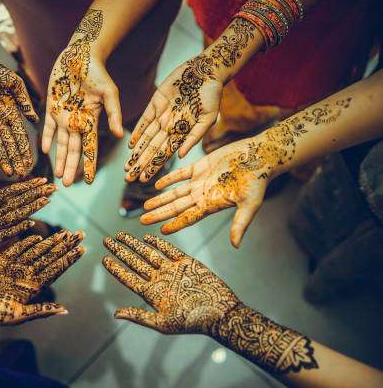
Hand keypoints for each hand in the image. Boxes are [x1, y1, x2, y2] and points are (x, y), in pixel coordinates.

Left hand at [0, 166, 56, 255]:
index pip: (12, 194)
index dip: (27, 187)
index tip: (41, 180)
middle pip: (18, 203)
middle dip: (35, 195)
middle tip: (53, 188)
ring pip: (15, 215)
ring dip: (31, 208)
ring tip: (46, 200)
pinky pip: (4, 233)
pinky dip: (16, 227)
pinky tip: (30, 221)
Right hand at [0, 230, 85, 325]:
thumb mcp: (20, 316)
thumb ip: (41, 310)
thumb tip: (65, 310)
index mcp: (34, 287)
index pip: (56, 270)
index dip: (69, 259)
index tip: (82, 249)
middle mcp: (27, 276)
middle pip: (51, 257)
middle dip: (66, 246)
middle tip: (81, 234)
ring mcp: (14, 268)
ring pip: (36, 251)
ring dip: (50, 242)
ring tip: (65, 233)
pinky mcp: (0, 262)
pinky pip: (16, 250)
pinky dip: (26, 243)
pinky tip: (38, 236)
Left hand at [42, 9, 122, 185]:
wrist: (80, 56)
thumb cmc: (98, 73)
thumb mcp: (109, 93)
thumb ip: (113, 113)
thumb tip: (118, 134)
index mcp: (92, 121)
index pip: (90, 148)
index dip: (89, 165)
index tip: (88, 181)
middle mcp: (78, 122)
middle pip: (74, 150)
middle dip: (71, 167)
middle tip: (67, 185)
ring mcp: (64, 116)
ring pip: (61, 143)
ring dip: (60, 159)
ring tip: (58, 175)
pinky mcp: (52, 107)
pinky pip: (49, 127)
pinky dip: (47, 138)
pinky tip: (45, 151)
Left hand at [102, 232, 238, 334]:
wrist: (219, 312)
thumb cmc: (191, 322)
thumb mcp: (162, 323)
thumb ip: (138, 316)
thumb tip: (115, 314)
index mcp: (152, 294)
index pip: (128, 278)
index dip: (115, 268)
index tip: (103, 258)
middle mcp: (160, 280)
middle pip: (135, 263)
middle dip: (120, 251)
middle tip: (106, 240)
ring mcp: (172, 270)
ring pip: (149, 254)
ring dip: (135, 244)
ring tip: (121, 235)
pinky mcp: (186, 263)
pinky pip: (169, 250)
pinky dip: (158, 242)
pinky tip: (146, 237)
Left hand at [124, 54, 222, 182]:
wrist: (206, 71)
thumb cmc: (212, 95)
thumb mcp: (208, 118)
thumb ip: (194, 137)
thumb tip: (181, 156)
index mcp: (182, 133)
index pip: (165, 154)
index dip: (154, 167)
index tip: (144, 180)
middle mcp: (170, 127)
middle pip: (152, 149)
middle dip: (141, 164)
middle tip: (129, 178)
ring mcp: (162, 115)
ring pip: (145, 138)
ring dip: (136, 152)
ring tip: (127, 166)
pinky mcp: (155, 102)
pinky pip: (143, 120)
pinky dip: (136, 131)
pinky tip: (130, 144)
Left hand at [140, 136, 274, 246]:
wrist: (260, 156)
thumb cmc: (258, 181)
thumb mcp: (250, 204)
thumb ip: (240, 224)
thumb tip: (235, 245)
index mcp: (212, 205)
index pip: (189, 218)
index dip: (175, 224)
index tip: (161, 231)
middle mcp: (203, 195)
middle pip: (176, 207)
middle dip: (159, 214)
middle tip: (142, 220)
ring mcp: (200, 181)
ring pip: (175, 192)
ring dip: (160, 198)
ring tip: (145, 206)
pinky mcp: (201, 166)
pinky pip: (181, 174)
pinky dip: (169, 179)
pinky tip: (156, 184)